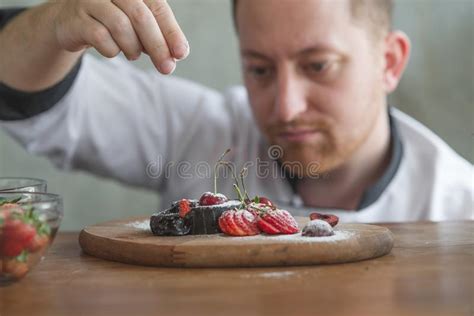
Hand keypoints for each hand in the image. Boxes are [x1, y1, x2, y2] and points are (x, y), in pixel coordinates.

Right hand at [52, 0, 188, 73]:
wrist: (70, 21)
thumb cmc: (112, 22)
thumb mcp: (138, 27)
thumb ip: (157, 37)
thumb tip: (177, 54)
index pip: (157, 7)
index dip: (171, 31)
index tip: (181, 54)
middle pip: (140, 16)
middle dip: (157, 45)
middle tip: (167, 68)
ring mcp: (91, 1)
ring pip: (120, 26)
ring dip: (133, 48)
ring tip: (133, 53)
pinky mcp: (76, 18)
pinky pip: (100, 37)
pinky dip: (112, 50)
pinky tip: (113, 50)